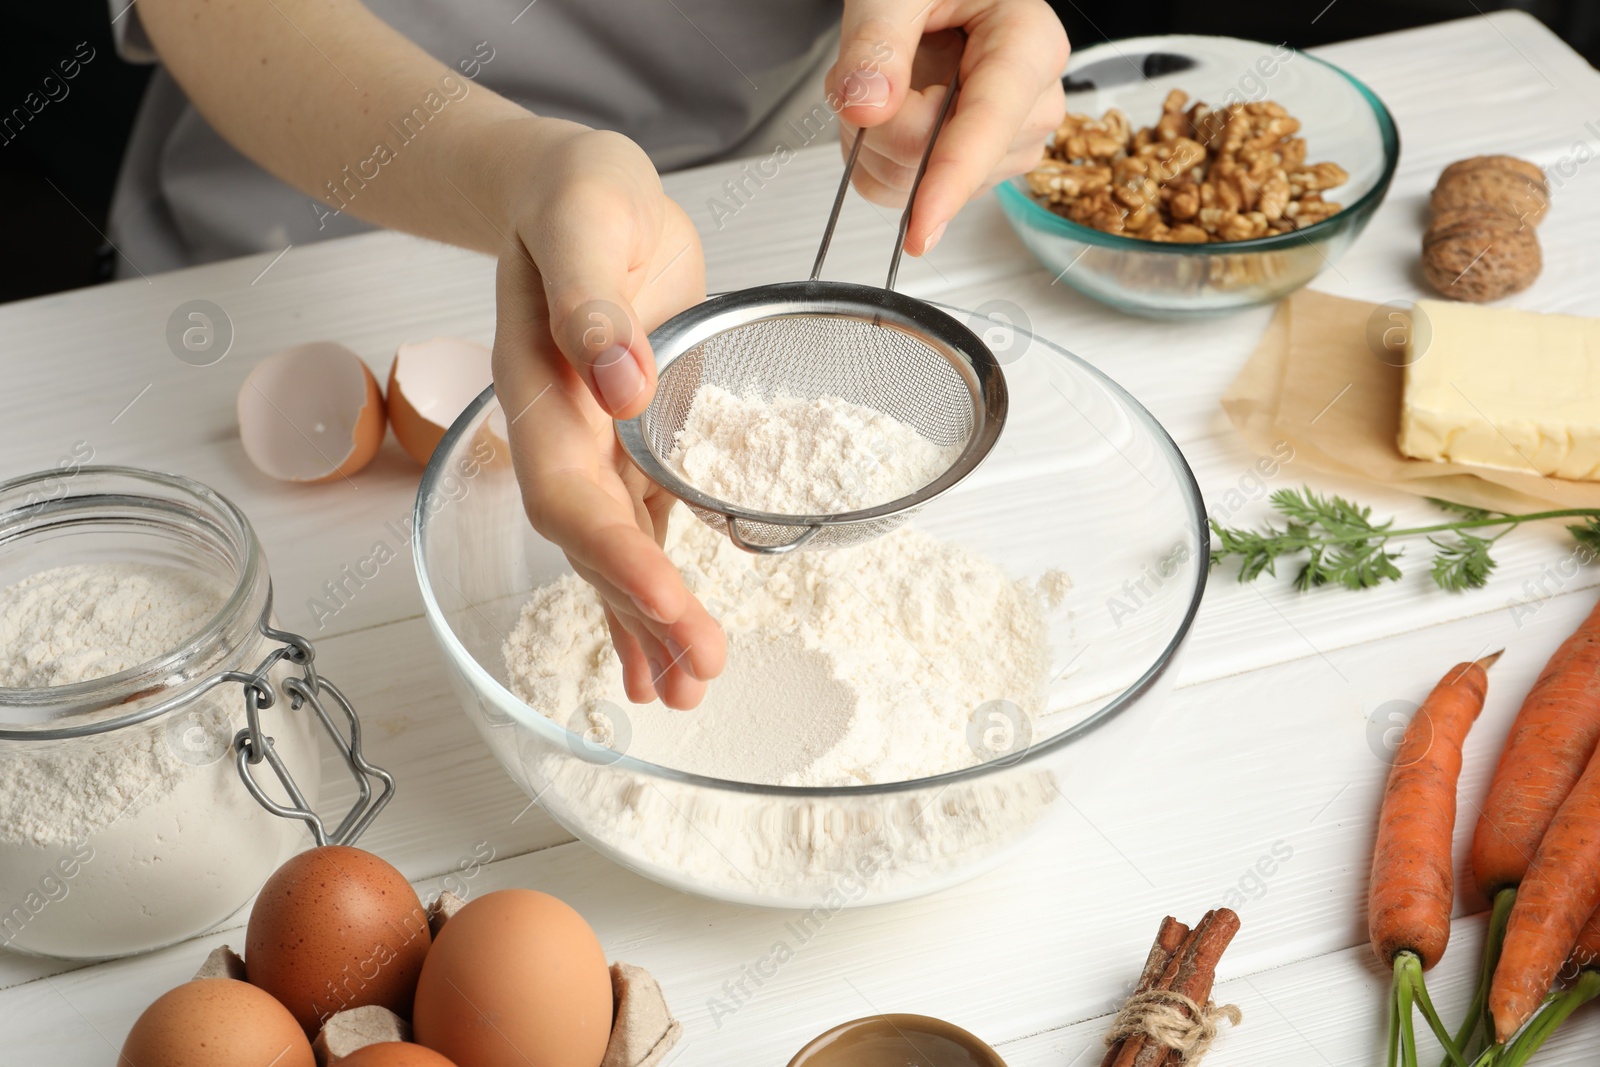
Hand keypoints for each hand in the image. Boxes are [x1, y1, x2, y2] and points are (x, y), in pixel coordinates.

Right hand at [489, 121, 725, 708]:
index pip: (570, 493)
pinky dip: (654, 585)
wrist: (575, 194)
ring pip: (615, 550)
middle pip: (592, 542)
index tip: (666, 603)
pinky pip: (641, 526)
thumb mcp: (585, 221)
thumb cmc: (577, 197)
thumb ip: (594, 305)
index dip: (615, 553)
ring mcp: (592, 445)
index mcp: (540, 389)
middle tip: (696, 676)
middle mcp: (560, 432)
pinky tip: (669, 640)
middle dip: (641, 612)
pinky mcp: (630, 444)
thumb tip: (623, 387)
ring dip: (645, 621)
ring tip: (685, 688)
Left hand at [827, 0, 1069, 253]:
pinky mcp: (981, 170)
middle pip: (937, 160)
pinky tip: (896, 111)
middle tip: (873, 69)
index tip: (921, 227)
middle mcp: (1032, 104)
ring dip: (878, 141)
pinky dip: (882, 158)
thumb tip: (869, 107)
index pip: (987, 127)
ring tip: (888, 81)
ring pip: (917, 185)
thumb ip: (876, 41)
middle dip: (883, 127)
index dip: (949, 180)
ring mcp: (1009, 145)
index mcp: (1029, 45)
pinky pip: (909, 193)